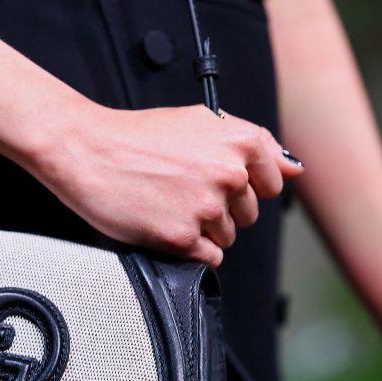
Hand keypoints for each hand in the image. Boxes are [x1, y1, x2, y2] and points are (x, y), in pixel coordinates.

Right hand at [25, 103, 303, 266]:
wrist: (87, 150)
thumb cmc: (136, 137)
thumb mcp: (200, 123)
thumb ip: (253, 146)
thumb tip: (293, 169)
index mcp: (240, 140)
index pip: (273, 181)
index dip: (246, 185)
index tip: (218, 181)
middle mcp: (230, 174)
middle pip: (248, 213)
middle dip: (221, 208)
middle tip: (180, 190)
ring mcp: (207, 208)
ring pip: (227, 236)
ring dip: (202, 229)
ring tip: (167, 203)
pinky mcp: (183, 237)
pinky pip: (209, 257)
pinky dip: (189, 248)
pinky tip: (164, 223)